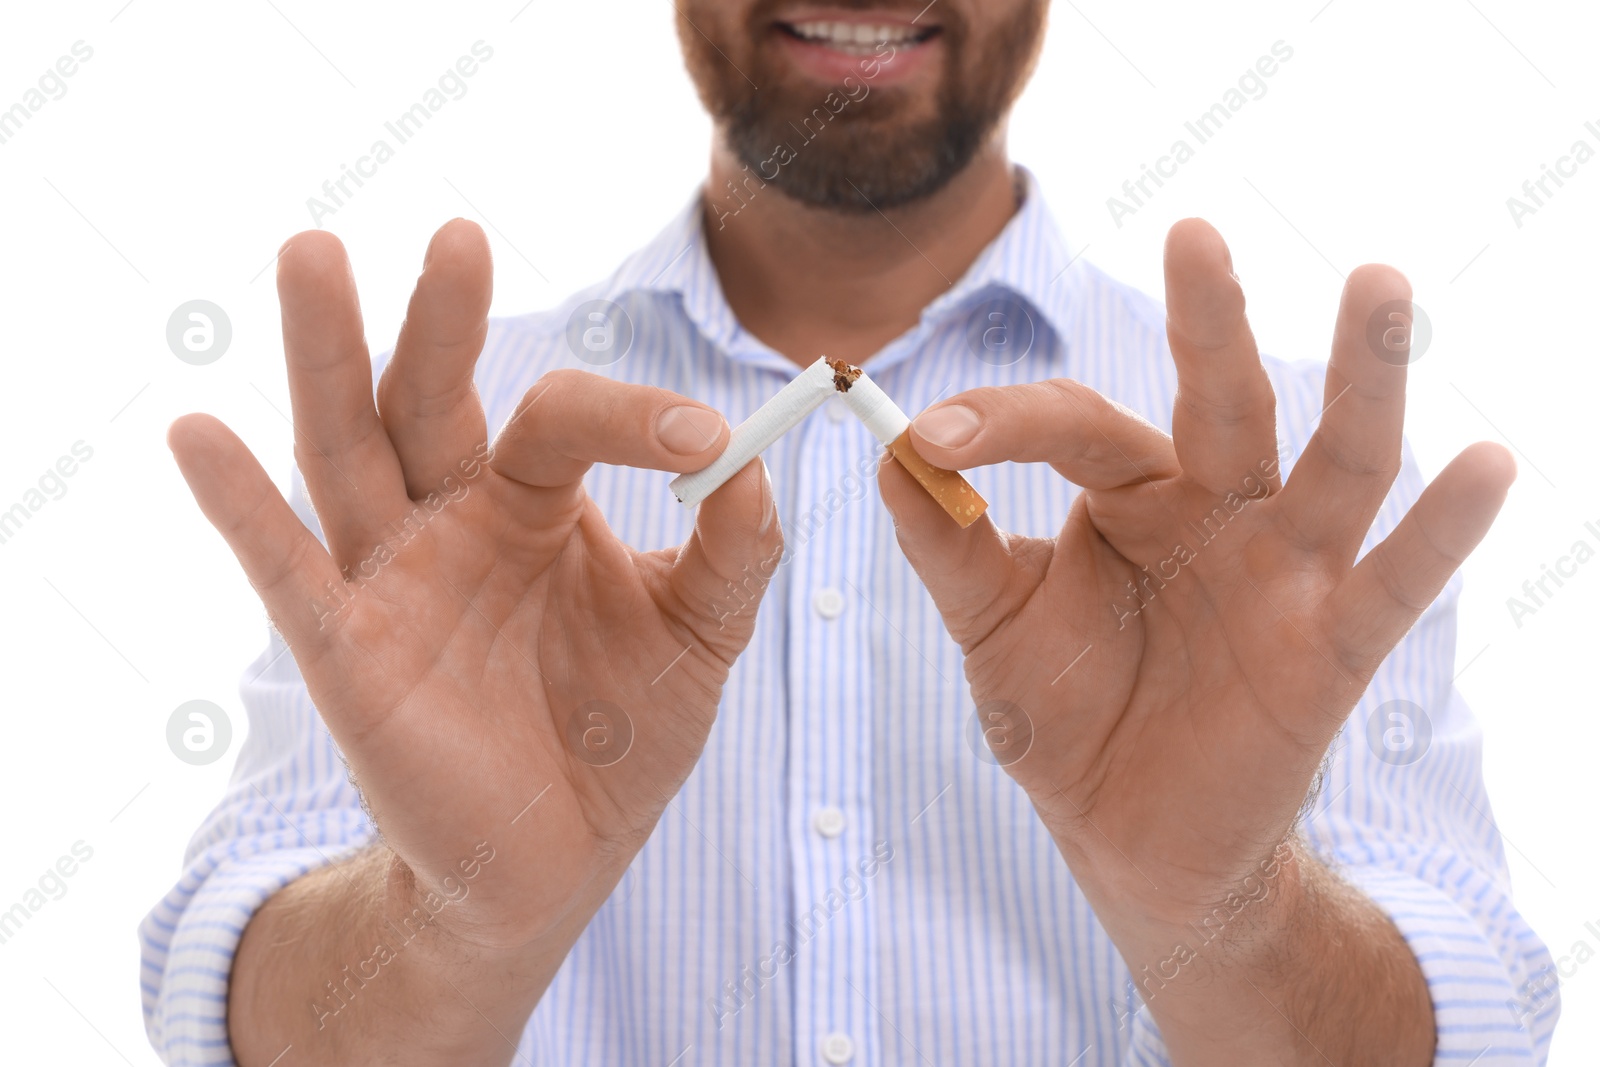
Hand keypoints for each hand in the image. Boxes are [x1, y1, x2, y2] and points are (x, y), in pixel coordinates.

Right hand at [168, 221, 779, 954]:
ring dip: (328, 356)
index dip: (629, 416)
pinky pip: (284, 571)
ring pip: (347, 450)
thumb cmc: (619, 736)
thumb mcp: (698, 636)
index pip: (559, 420)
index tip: (701, 439)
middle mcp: (448, 522)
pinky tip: (198, 431)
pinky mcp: (346, 654)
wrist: (559, 859)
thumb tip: (753, 458)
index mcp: (529, 505)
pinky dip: (239, 505)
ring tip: (313, 254)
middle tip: (461, 236)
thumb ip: (732, 551)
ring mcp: (389, 580)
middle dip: (441, 319)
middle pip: (428, 397)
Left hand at [878, 219, 1509, 1048]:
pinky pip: (1396, 580)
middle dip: (1209, 319)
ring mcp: (1283, 572)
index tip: (932, 441)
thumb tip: (892, 454)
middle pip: (1222, 399)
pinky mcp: (1333, 645)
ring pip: (1335, 459)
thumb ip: (951, 544)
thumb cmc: (1068, 715)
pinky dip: (1444, 526)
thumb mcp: (995, 625)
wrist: (1127, 838)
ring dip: (1361, 374)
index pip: (1077, 424)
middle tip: (1191, 234)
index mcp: (1132, 497)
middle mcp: (1217, 512)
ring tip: (1379, 284)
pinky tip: (1486, 462)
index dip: (1004, 424)